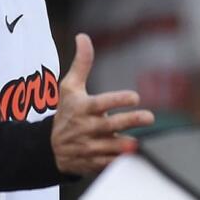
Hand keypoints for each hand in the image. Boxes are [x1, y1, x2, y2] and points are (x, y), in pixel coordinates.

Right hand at [50, 33, 154, 174]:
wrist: (50, 148)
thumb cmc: (66, 111)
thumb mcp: (69, 87)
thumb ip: (81, 63)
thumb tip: (83, 36)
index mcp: (82, 108)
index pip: (101, 103)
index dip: (118, 100)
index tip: (135, 97)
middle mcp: (86, 128)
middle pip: (110, 125)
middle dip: (130, 121)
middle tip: (150, 117)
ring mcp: (90, 147)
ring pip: (112, 147)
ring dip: (126, 145)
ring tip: (141, 143)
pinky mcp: (94, 162)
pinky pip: (110, 163)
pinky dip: (121, 162)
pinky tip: (136, 158)